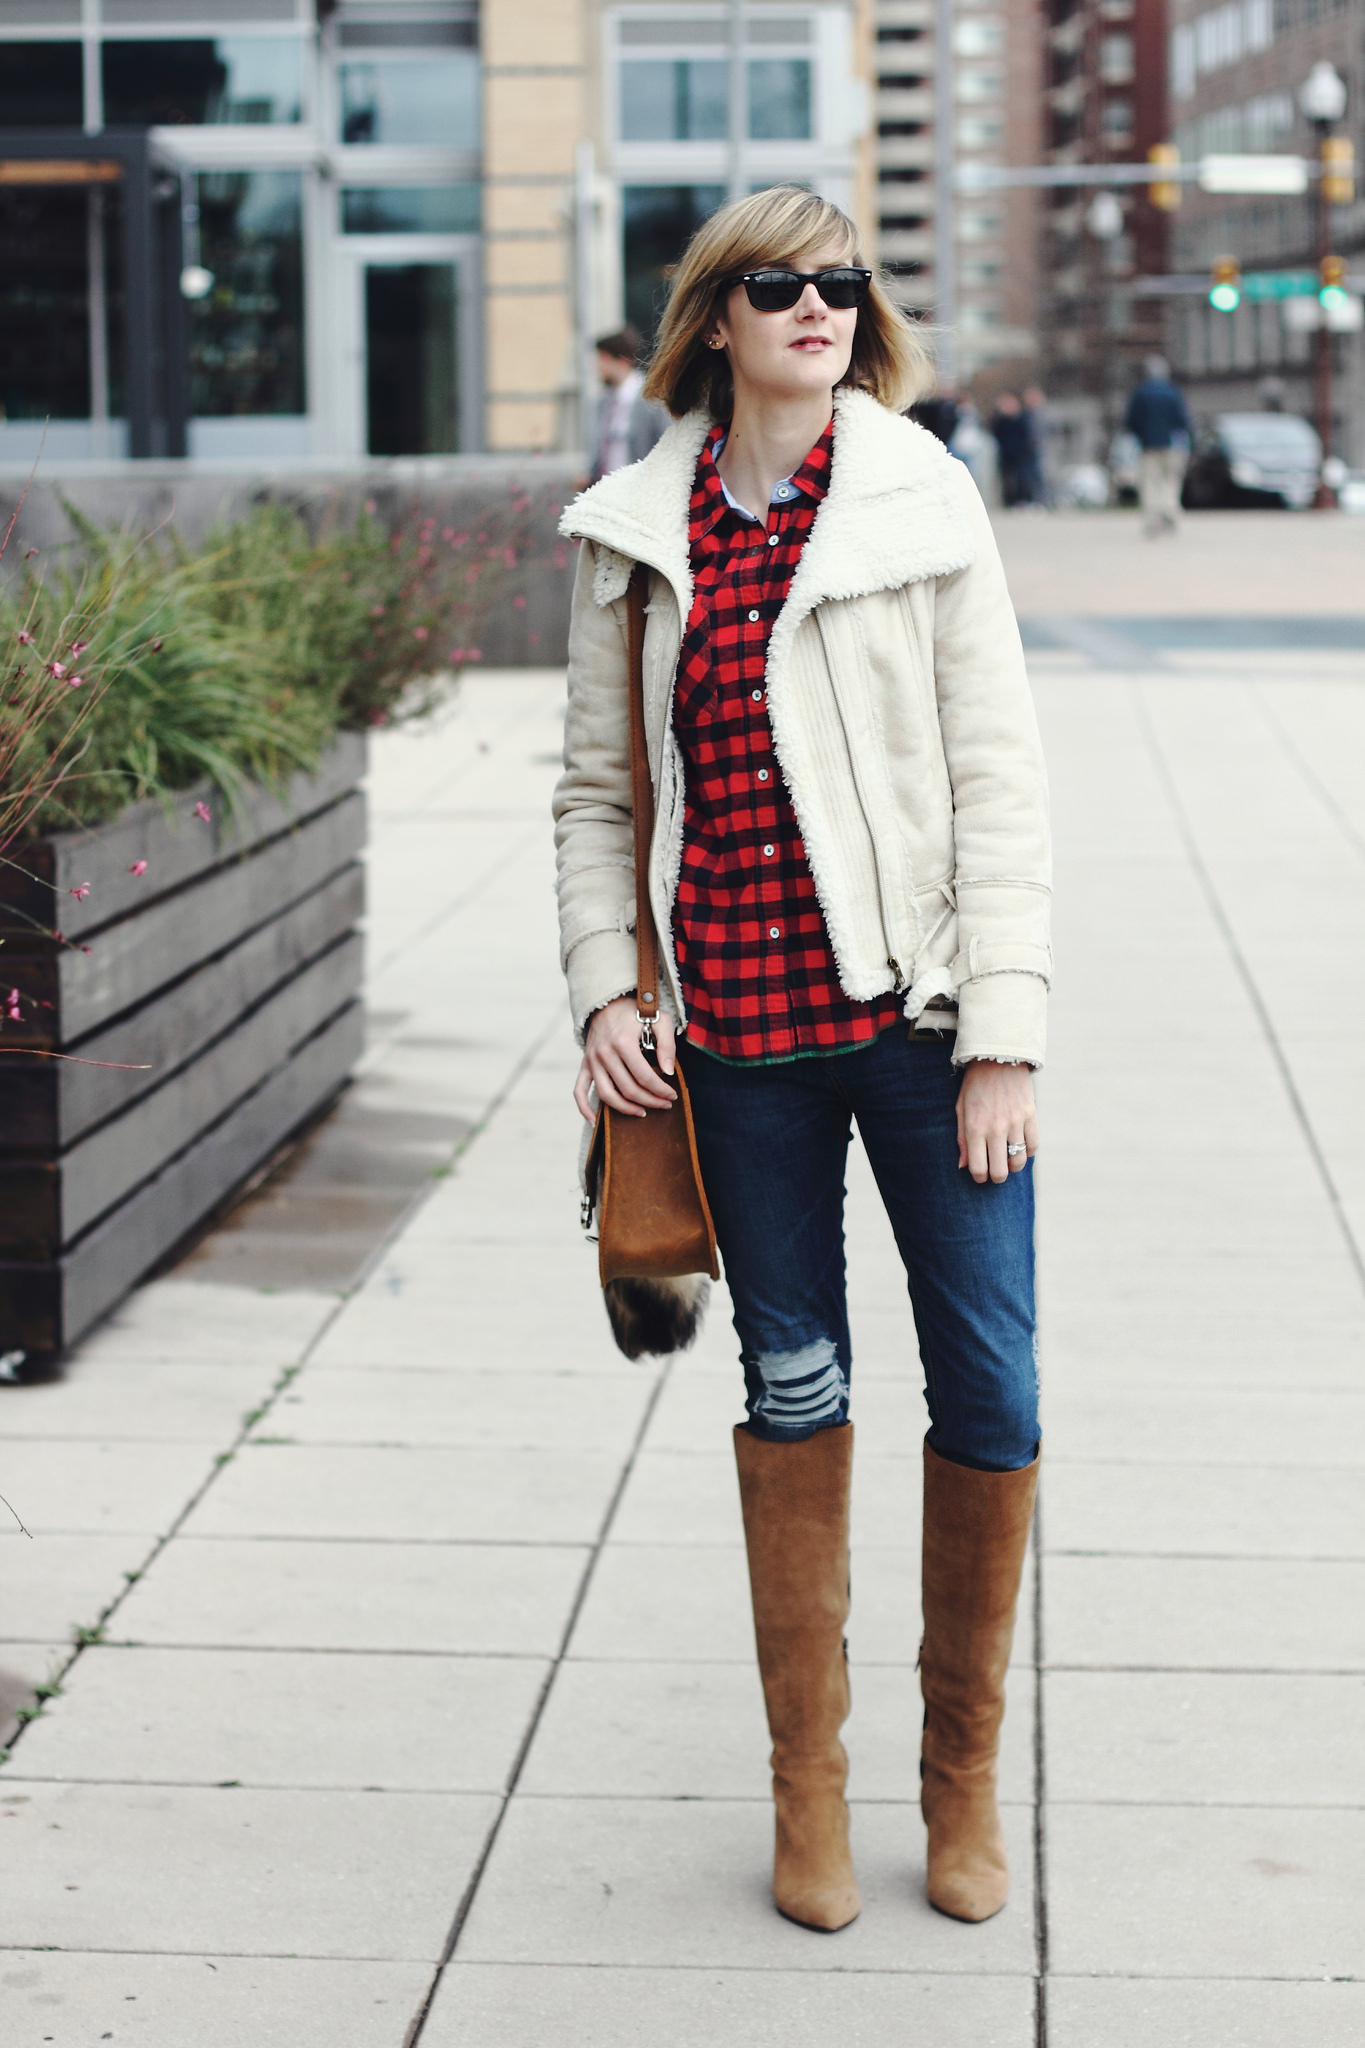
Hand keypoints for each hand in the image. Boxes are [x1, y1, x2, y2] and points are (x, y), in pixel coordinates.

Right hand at [573, 995, 677, 1122]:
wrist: (608, 1001)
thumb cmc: (637, 1012)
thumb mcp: (659, 1020)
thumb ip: (667, 1045)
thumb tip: (668, 1072)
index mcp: (623, 1042)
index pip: (644, 1077)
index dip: (661, 1090)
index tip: (672, 1096)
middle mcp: (604, 1054)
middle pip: (628, 1089)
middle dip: (650, 1101)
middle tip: (664, 1105)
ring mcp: (592, 1061)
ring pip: (607, 1095)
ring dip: (626, 1109)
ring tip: (642, 1112)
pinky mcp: (584, 1065)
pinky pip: (579, 1091)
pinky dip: (584, 1109)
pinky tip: (595, 1121)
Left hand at [956, 1060, 1038, 1184]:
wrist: (998, 1058)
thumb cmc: (975, 1085)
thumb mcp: (961, 1109)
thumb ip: (962, 1139)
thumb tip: (963, 1166)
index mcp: (974, 1127)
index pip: (978, 1167)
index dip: (979, 1177)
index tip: (980, 1175)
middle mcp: (995, 1128)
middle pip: (1000, 1170)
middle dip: (997, 1177)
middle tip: (995, 1173)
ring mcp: (1015, 1122)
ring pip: (1019, 1161)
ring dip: (1013, 1167)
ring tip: (1008, 1162)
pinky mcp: (1030, 1115)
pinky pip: (1033, 1145)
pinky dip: (1028, 1152)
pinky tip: (1021, 1148)